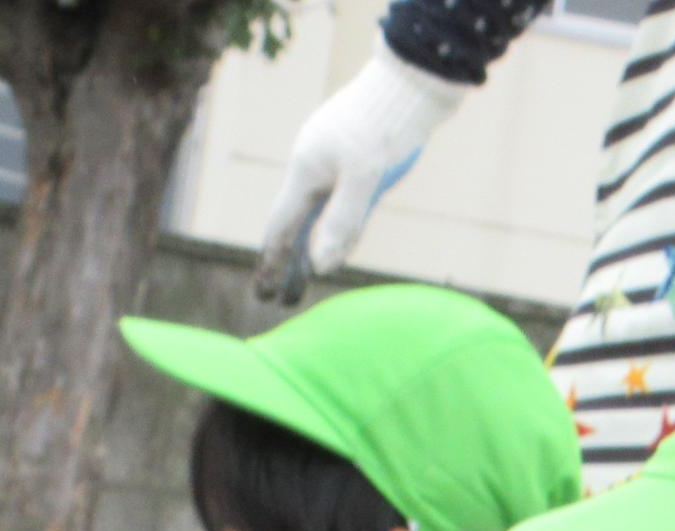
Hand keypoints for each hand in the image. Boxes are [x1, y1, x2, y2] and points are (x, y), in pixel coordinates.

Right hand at [258, 50, 466, 291]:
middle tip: (280, 300)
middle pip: (295, 226)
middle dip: (288, 265)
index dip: (272, 263)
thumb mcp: (364, 177)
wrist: (410, 86)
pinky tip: (332, 245)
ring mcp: (333, 165)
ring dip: (309, 251)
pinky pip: (335, 205)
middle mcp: (313, 169)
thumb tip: (322, 267)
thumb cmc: (384, 128)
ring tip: (303, 281)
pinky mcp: (356, 163)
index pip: (281, 228)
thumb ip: (343, 221)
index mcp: (306, 172)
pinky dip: (329, 230)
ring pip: (315, 216)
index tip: (264, 295)